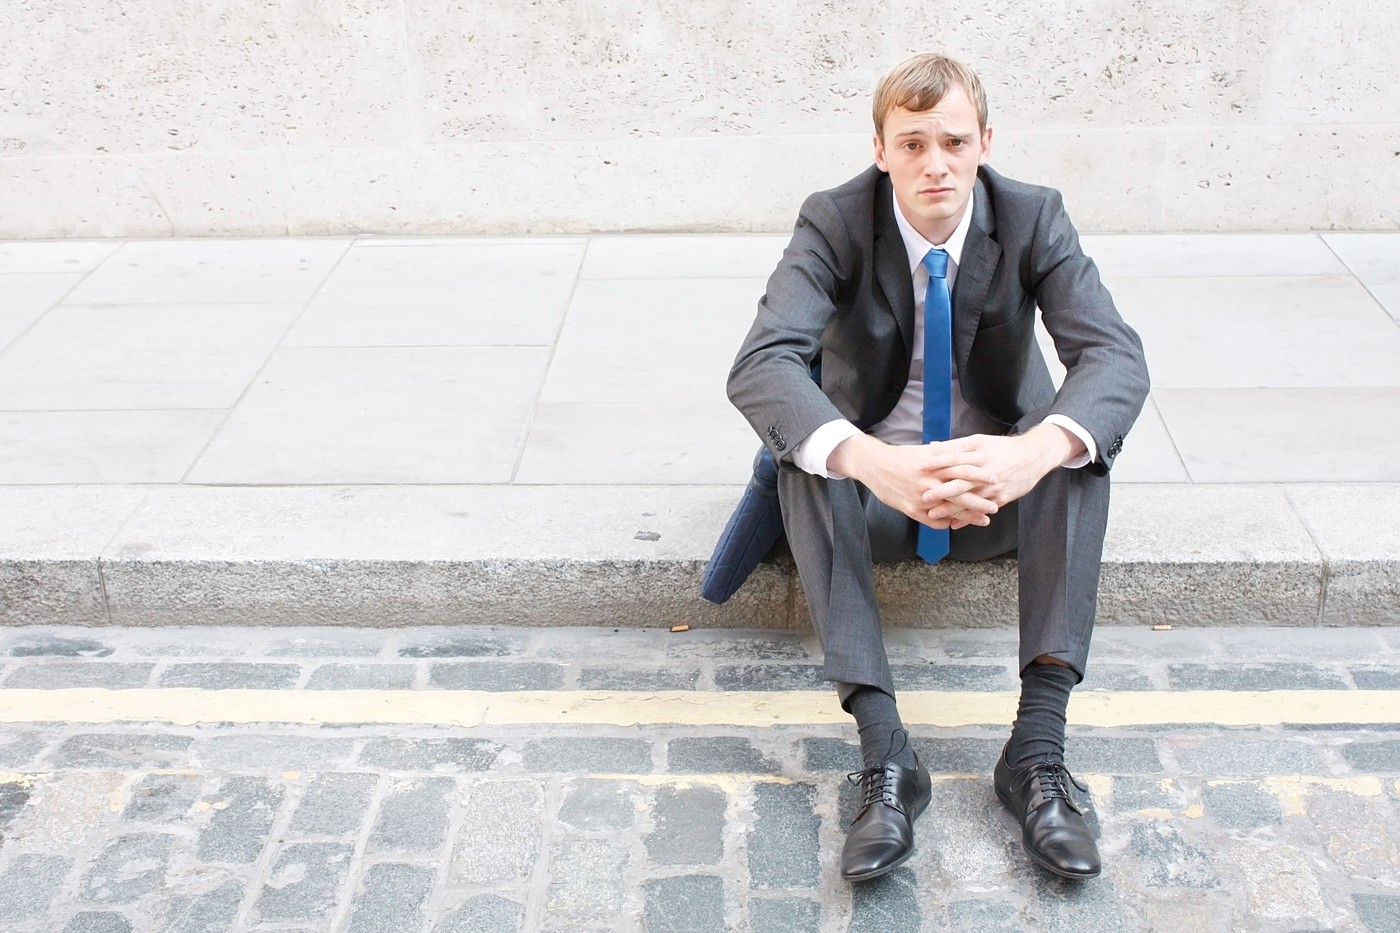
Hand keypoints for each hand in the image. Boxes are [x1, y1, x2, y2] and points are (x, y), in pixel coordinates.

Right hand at [828, 434, 998, 530]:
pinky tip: (956, 525)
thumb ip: (944, 454)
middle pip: (960, 493)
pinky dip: (946, 523)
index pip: (963, 469)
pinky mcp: (911, 509)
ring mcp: (921, 498)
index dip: (980, 475)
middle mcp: (929, 482)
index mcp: (934, 465)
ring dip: (968, 517)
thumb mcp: (923, 452)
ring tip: (984, 521)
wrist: (874, 466)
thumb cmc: (900, 457)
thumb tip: (962, 451)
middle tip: (995, 506)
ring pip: (950, 510)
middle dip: (980, 501)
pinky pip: (932, 521)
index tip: (996, 479)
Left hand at [919, 425, 1083, 513]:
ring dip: (951, 509)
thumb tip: (932, 446)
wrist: (1033, 458)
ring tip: (933, 515)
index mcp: (980, 455)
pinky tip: (954, 524)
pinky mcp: (1001, 498)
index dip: (937, 462)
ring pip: (969, 500)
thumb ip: (956, 446)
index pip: (955, 458)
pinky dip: (968, 518)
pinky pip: (981, 510)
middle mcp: (986, 472)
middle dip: (941, 491)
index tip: (920, 467)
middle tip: (923, 497)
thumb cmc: (1002, 448)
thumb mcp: (980, 442)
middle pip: (961, 482)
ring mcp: (994, 487)